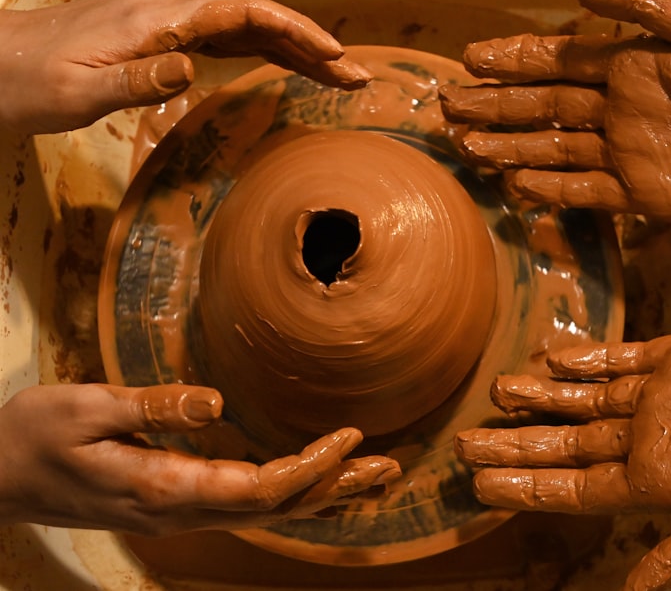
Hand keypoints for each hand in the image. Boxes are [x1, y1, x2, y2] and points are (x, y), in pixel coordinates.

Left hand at [0, 0, 371, 134]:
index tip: (332, 55)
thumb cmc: (30, 81)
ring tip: (338, 74)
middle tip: (356, 75)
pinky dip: (264, 51)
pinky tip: (286, 65)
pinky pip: (226, 38)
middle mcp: (170, 12)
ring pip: (247, 27)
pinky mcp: (162, 37)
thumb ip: (139, 79)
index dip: (293, 30)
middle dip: (311, 43)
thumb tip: (195, 67)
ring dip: (295, 49)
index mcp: (159, 18)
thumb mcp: (79, 93)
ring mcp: (168, 22)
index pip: (242, 13)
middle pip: (257, 18)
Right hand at [0, 383, 400, 535]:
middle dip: (336, 488)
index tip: (351, 437)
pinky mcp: (175, 502)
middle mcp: (181, 510)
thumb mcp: (84, 409)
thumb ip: (151, 408)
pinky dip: (292, 495)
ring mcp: (179, 512)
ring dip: (322, 496)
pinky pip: (248, 506)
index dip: (310, 468)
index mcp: (163, 487)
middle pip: (276, 508)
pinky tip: (316, 487)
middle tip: (390, 467)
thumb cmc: (32, 436)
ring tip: (372, 479)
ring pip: (267, 512)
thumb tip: (217, 402)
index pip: (257, 488)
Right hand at [439, 0, 670, 222]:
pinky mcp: (645, 195)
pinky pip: (586, 194)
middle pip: (543, 108)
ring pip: (553, 150)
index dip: (513, 59)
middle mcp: (620, 109)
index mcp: (632, 64)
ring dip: (509, 148)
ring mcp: (629, 154)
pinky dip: (550, 190)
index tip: (470, 58)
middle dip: (495, 106)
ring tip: (466, 146)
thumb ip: (644, 5)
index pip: (557, 60)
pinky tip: (515, 185)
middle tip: (448, 106)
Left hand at [455, 325, 670, 589]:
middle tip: (464, 437)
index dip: (525, 485)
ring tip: (498, 390)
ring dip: (543, 396)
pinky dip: (588, 357)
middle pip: (569, 443)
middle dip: (519, 441)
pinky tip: (553, 358)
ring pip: (587, 398)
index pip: (574, 488)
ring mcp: (665, 395)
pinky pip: (625, 355)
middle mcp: (652, 437)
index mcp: (658, 480)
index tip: (477, 482)